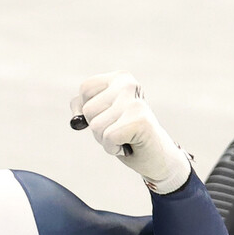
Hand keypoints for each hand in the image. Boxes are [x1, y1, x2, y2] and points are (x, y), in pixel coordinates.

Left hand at [70, 72, 190, 193]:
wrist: (156, 156)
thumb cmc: (126, 134)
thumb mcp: (102, 115)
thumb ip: (83, 107)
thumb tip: (76, 116)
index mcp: (120, 78)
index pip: (85, 89)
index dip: (89, 110)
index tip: (108, 116)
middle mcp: (128, 84)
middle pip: (88, 110)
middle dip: (97, 128)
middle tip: (118, 130)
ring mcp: (135, 102)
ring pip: (96, 126)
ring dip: (105, 139)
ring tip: (124, 137)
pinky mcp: (140, 120)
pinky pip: (108, 137)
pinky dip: (113, 148)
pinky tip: (128, 145)